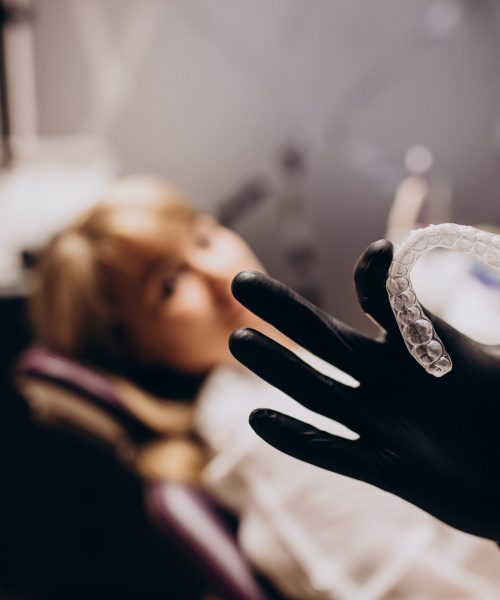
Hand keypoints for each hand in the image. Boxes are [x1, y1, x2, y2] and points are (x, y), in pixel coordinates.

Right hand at [230, 240, 499, 540]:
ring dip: (279, 368)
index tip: (381, 255)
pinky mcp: (384, 469)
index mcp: (419, 349)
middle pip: (326, 340)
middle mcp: (389, 381)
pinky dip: (298, 438)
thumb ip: (479, 334)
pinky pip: (333, 452)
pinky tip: (260, 419)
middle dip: (283, 310)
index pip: (386, 305)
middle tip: (241, 280)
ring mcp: (382, 424)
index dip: (375, 280)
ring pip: (319, 392)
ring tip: (240, 342)